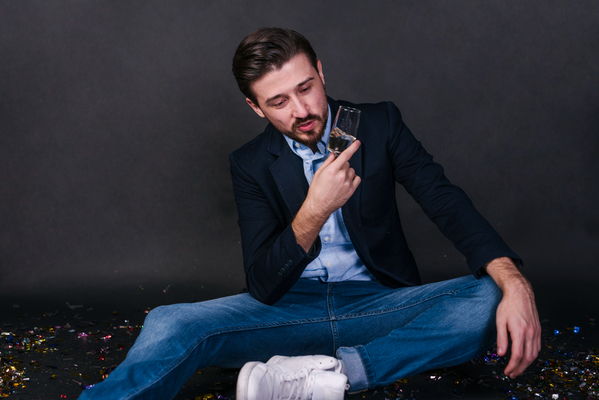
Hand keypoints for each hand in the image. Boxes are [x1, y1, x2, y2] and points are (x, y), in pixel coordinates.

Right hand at [292, 140, 360, 251]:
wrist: (319, 206)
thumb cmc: (317, 190)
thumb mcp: (318, 173)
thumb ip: (328, 162)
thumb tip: (334, 155)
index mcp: (332, 170)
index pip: (345, 155)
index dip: (353, 147)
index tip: (357, 143)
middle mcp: (341, 175)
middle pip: (347, 163)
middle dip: (342, 165)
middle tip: (334, 173)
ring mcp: (347, 183)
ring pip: (352, 171)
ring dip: (347, 172)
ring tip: (338, 180)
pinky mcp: (351, 190)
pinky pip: (357, 179)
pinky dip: (352, 179)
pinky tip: (345, 183)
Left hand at [485, 258, 540, 377]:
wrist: (520, 292)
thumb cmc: (508, 305)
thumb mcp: (500, 321)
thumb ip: (501, 339)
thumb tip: (501, 354)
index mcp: (520, 332)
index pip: (517, 355)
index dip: (512, 366)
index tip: (507, 372)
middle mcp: (531, 333)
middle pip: (527, 358)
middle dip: (520, 368)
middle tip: (512, 374)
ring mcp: (536, 331)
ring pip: (534, 354)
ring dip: (527, 364)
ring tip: (518, 368)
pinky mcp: (538, 329)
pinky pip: (538, 346)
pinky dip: (532, 355)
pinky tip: (526, 357)